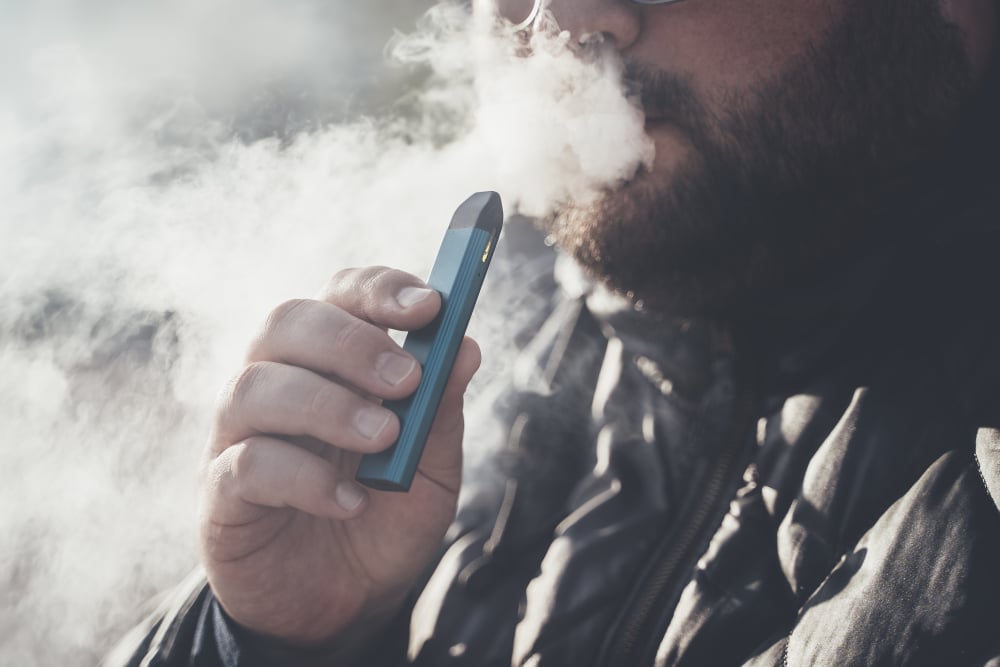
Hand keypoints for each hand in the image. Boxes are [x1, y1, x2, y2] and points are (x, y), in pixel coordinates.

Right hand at [199, 267, 480, 646]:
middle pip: (287, 322)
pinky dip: (304, 478)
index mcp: (330, 363)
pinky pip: (246, 464)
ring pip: (256, 386)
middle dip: (351, 342)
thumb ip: (440, 412)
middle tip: (407, 379)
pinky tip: (351, 502)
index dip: (379, 290)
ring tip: (384, 438)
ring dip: (327, 405)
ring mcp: (240, 435)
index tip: (431, 306)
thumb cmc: (387, 520)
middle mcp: (277, 383)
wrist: (345, 605)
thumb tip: (465, 346)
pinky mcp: (221, 493)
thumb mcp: (431, 469)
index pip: (339, 296)